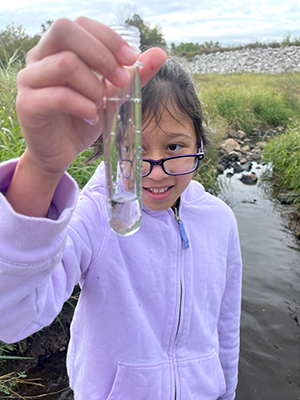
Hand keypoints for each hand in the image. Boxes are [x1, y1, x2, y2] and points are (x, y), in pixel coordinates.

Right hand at [16, 17, 166, 176]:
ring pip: (65, 63)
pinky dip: (83, 106)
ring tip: (100, 104)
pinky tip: (91, 117)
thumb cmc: (82, 118)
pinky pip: (58, 95)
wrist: (61, 152)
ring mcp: (30, 79)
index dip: (109, 38)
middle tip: (121, 80)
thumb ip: (133, 76)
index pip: (81, 24)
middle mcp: (40, 58)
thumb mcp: (111, 96)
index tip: (131, 59)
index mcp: (58, 49)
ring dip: (94, 85)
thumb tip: (160, 54)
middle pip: (66, 31)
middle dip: (102, 55)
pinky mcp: (27, 104)